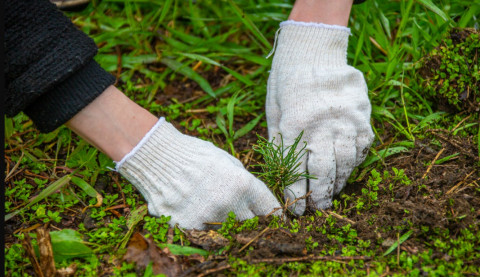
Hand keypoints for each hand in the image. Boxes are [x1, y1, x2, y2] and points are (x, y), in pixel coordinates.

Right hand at [117, 118, 280, 228]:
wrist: (157, 156)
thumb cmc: (195, 154)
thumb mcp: (228, 160)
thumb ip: (244, 182)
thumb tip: (255, 200)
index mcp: (242, 184)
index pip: (269, 209)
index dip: (274, 215)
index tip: (274, 219)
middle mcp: (228, 205)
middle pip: (250, 224)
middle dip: (251, 220)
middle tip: (245, 216)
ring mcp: (208, 218)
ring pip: (227, 232)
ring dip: (226, 224)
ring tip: (215, 210)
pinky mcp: (188, 227)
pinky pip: (204, 234)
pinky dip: (204, 227)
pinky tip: (197, 212)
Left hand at [266, 22, 373, 214]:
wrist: (313, 50)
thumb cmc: (286, 82)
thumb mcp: (274, 112)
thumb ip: (279, 142)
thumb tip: (283, 173)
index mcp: (295, 126)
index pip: (297, 171)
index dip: (296, 194)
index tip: (295, 209)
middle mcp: (323, 126)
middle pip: (325, 172)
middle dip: (321, 196)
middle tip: (318, 209)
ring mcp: (346, 120)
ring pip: (346, 163)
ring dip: (339, 182)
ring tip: (332, 193)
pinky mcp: (362, 115)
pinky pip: (362, 147)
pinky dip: (354, 162)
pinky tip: (346, 170)